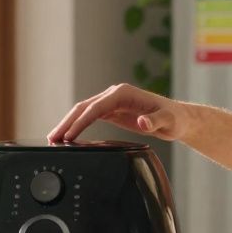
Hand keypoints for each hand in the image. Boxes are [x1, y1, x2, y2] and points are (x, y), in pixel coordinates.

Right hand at [48, 83, 186, 142]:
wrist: (179, 120)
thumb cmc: (175, 119)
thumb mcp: (168, 121)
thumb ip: (156, 122)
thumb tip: (143, 122)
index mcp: (124, 93)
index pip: (96, 107)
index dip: (81, 121)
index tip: (69, 136)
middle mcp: (115, 94)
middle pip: (84, 107)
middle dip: (67, 122)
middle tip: (52, 138)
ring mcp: (112, 102)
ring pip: (83, 111)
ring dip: (68, 124)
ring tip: (54, 139)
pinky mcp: (112, 111)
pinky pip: (90, 117)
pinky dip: (77, 126)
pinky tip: (68, 137)